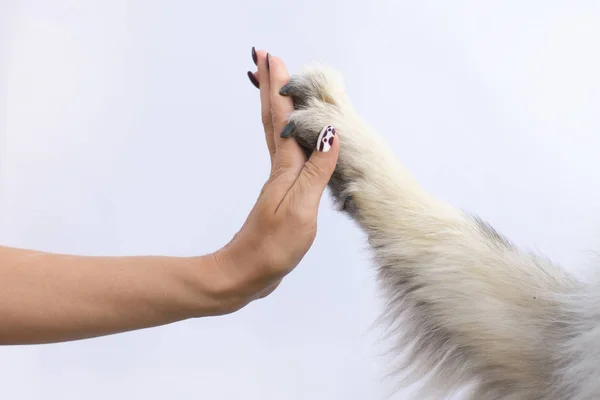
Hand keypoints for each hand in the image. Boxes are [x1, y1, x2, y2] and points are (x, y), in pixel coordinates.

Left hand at [214, 49, 339, 311]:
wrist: (244, 274)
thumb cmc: (272, 247)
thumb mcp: (300, 209)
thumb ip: (315, 171)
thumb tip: (329, 132)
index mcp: (284, 170)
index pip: (281, 120)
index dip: (278, 89)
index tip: (272, 58)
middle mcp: (278, 171)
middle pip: (271, 120)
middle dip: (269, 88)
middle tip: (264, 58)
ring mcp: (277, 183)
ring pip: (273, 135)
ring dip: (272, 108)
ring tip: (271, 88)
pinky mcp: (280, 197)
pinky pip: (282, 154)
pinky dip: (282, 136)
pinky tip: (286, 139)